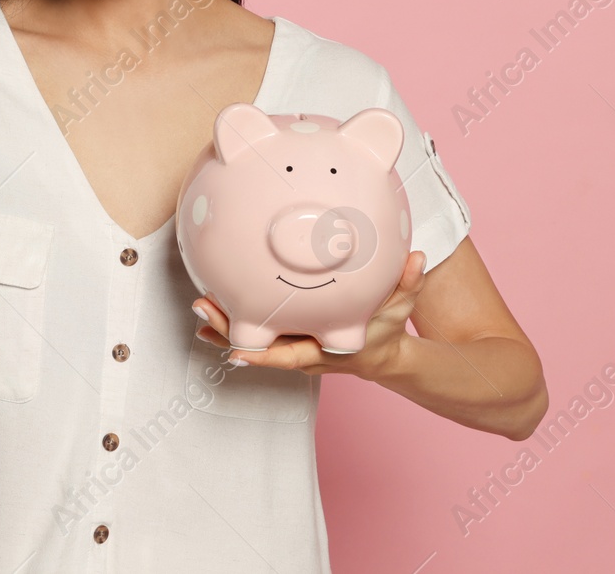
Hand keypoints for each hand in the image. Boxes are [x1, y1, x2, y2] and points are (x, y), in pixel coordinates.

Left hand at [192, 250, 426, 379]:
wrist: (381, 355)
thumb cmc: (387, 332)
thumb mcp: (400, 308)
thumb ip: (408, 283)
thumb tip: (416, 259)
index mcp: (323, 350)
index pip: (286, 355)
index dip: (259, 354)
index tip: (235, 350)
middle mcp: (301, 352)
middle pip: (257, 345)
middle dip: (228, 331)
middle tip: (202, 310)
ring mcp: (291, 345)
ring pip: (251, 339)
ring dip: (224, 326)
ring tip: (198, 310)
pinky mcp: (287, 336)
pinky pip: (257, 330)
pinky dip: (236, 320)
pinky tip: (215, 305)